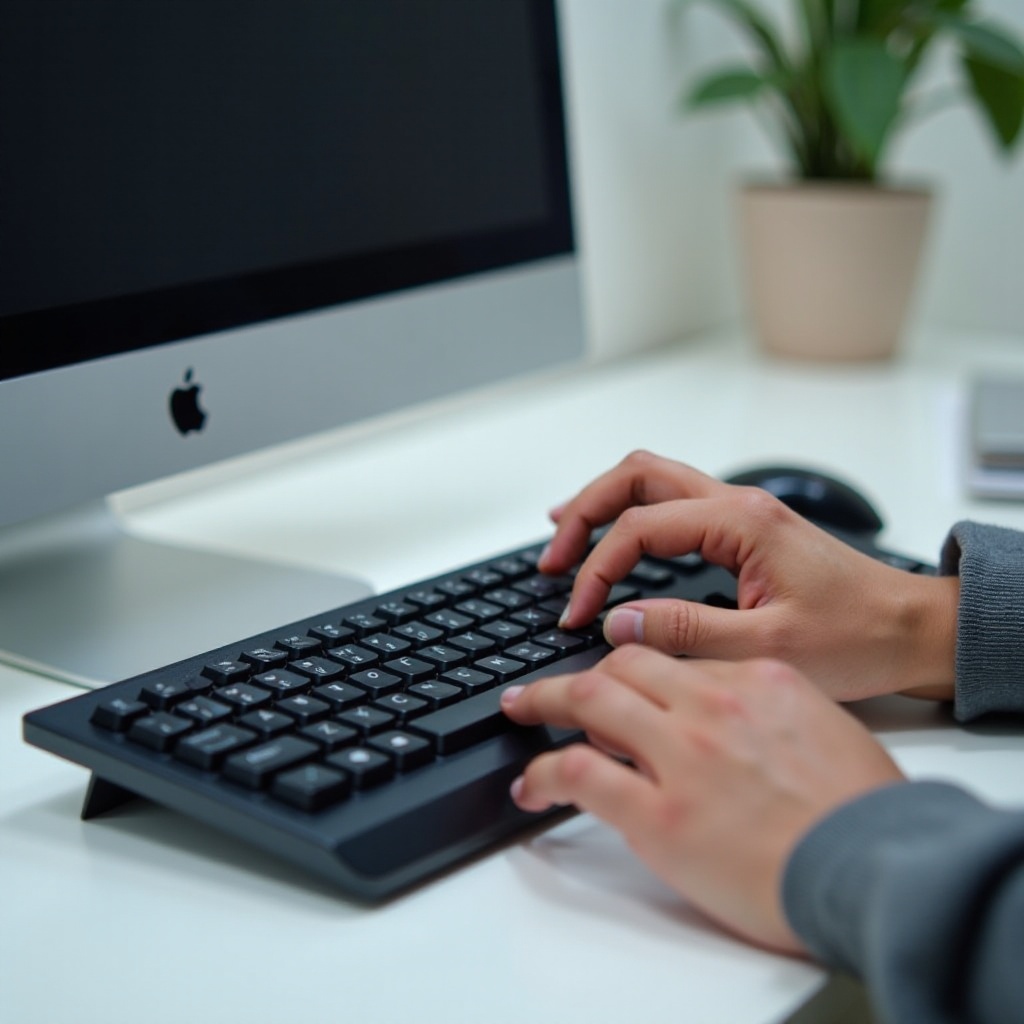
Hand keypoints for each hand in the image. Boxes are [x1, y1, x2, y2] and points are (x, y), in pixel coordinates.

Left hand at [502, 647, 904, 952]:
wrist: (877, 865)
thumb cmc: (863, 808)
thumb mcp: (828, 727)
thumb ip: (773, 710)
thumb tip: (737, 719)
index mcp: (758, 678)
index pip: (675, 658)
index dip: (635, 668)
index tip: (619, 679)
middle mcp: (712, 704)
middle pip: (623, 664)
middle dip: (581, 671)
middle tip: (552, 684)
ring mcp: (681, 755)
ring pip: (588, 701)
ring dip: (544, 701)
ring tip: (520, 709)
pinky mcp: (658, 813)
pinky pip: (577, 773)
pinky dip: (542, 773)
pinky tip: (530, 784)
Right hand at [540, 451, 957, 701]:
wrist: (910, 628)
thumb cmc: (857, 635)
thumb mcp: (767, 648)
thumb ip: (686, 634)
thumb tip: (618, 622)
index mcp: (740, 522)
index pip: (639, 527)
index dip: (596, 569)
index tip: (576, 613)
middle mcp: (737, 504)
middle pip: (637, 476)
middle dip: (585, 511)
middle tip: (552, 556)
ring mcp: (740, 512)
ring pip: (653, 480)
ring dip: (604, 504)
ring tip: (564, 536)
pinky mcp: (743, 530)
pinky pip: (672, 504)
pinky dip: (632, 515)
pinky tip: (617, 541)